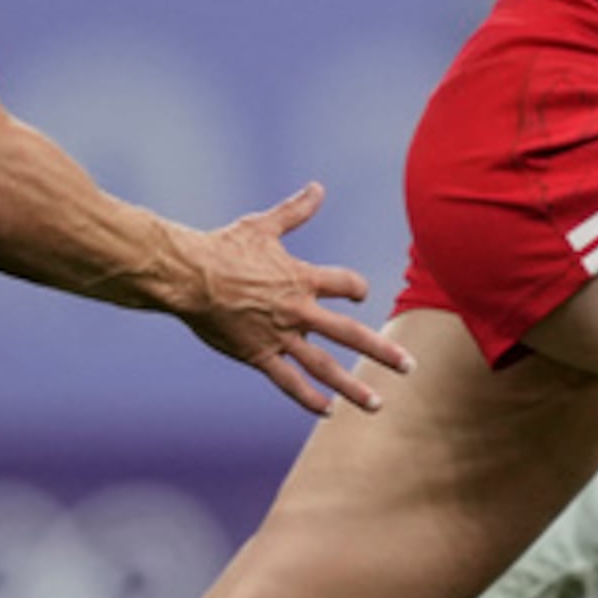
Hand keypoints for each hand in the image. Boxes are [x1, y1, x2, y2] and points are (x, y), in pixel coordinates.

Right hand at [173, 181, 413, 414]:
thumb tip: (318, 187)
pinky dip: (307, 398)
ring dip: (352, 387)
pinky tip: (327, 411)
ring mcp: (279, 336)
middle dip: (382, 351)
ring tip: (376, 404)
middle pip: (349, 334)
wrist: (188, 275)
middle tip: (409, 367)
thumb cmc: (223, 247)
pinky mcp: (258, 354)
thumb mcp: (263, 226)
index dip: (356, 288)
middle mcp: (297, 310)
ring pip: (323, 366)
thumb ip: (295, 211)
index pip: (346, 285)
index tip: (358, 293)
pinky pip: (287, 381)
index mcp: (302, 278)